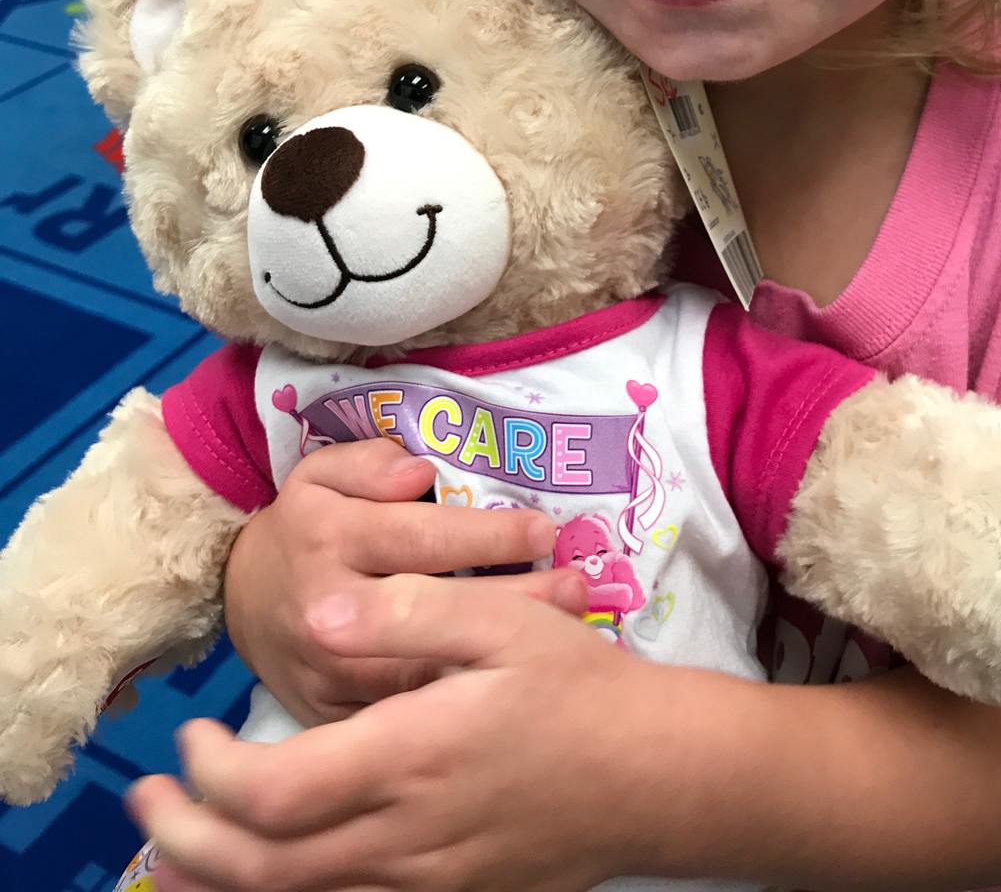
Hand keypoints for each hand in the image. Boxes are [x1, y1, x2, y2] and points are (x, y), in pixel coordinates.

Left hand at [129, 575, 664, 891]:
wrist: (657, 776)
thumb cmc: (580, 687)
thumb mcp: (506, 623)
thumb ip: (408, 615)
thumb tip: (321, 613)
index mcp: (413, 757)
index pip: (276, 794)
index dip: (212, 776)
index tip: (190, 733)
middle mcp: (407, 837)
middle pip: (265, 869)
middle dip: (185, 844)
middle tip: (144, 805)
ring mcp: (427, 882)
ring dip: (220, 881)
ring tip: (172, 853)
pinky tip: (262, 875)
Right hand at [223, 437, 584, 725]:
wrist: (242, 603)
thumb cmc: (305, 528)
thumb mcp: (321, 475)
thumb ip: (368, 464)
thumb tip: (418, 473)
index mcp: (330, 538)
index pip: (420, 537)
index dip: (485, 537)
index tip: (544, 532)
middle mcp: (329, 609)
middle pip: (432, 610)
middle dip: (511, 602)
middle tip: (576, 589)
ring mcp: (330, 673)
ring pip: (423, 672)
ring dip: (495, 659)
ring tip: (565, 642)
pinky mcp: (334, 720)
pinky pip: (402, 720)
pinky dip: (458, 707)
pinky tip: (511, 691)